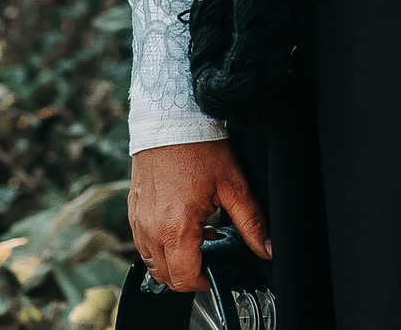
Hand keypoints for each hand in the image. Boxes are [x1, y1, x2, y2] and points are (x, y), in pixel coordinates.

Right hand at [128, 140, 269, 293]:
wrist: (170, 119)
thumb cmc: (199, 147)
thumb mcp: (233, 185)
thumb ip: (252, 222)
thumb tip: (267, 248)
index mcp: (175, 228)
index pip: (184, 278)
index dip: (204, 281)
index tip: (216, 269)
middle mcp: (151, 230)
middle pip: (166, 276)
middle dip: (189, 273)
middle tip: (209, 250)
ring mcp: (138, 221)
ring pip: (152, 262)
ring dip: (172, 260)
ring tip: (196, 236)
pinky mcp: (133, 211)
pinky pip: (143, 243)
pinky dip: (159, 244)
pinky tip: (178, 224)